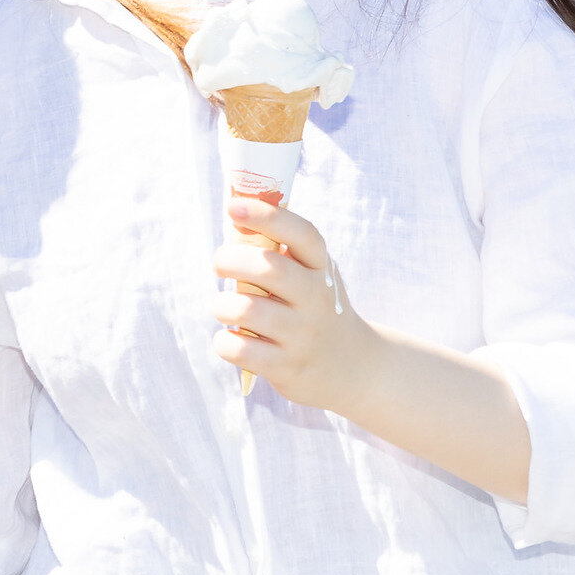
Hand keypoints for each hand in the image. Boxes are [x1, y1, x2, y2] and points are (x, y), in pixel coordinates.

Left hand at [211, 199, 380, 409]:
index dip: (267, 216)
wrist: (355, 368)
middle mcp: (316, 300)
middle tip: (220, 264)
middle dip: (230, 259)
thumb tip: (234, 209)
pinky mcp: (288, 367)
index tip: (234, 207)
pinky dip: (225, 342)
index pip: (302, 235)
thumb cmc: (314, 307)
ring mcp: (303, 335)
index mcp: (321, 269)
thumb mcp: (310, 274)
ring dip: (222, 306)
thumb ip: (278, 249)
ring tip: (226, 308)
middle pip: (269, 268)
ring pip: (246, 310)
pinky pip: (240, 349)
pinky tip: (233, 339)